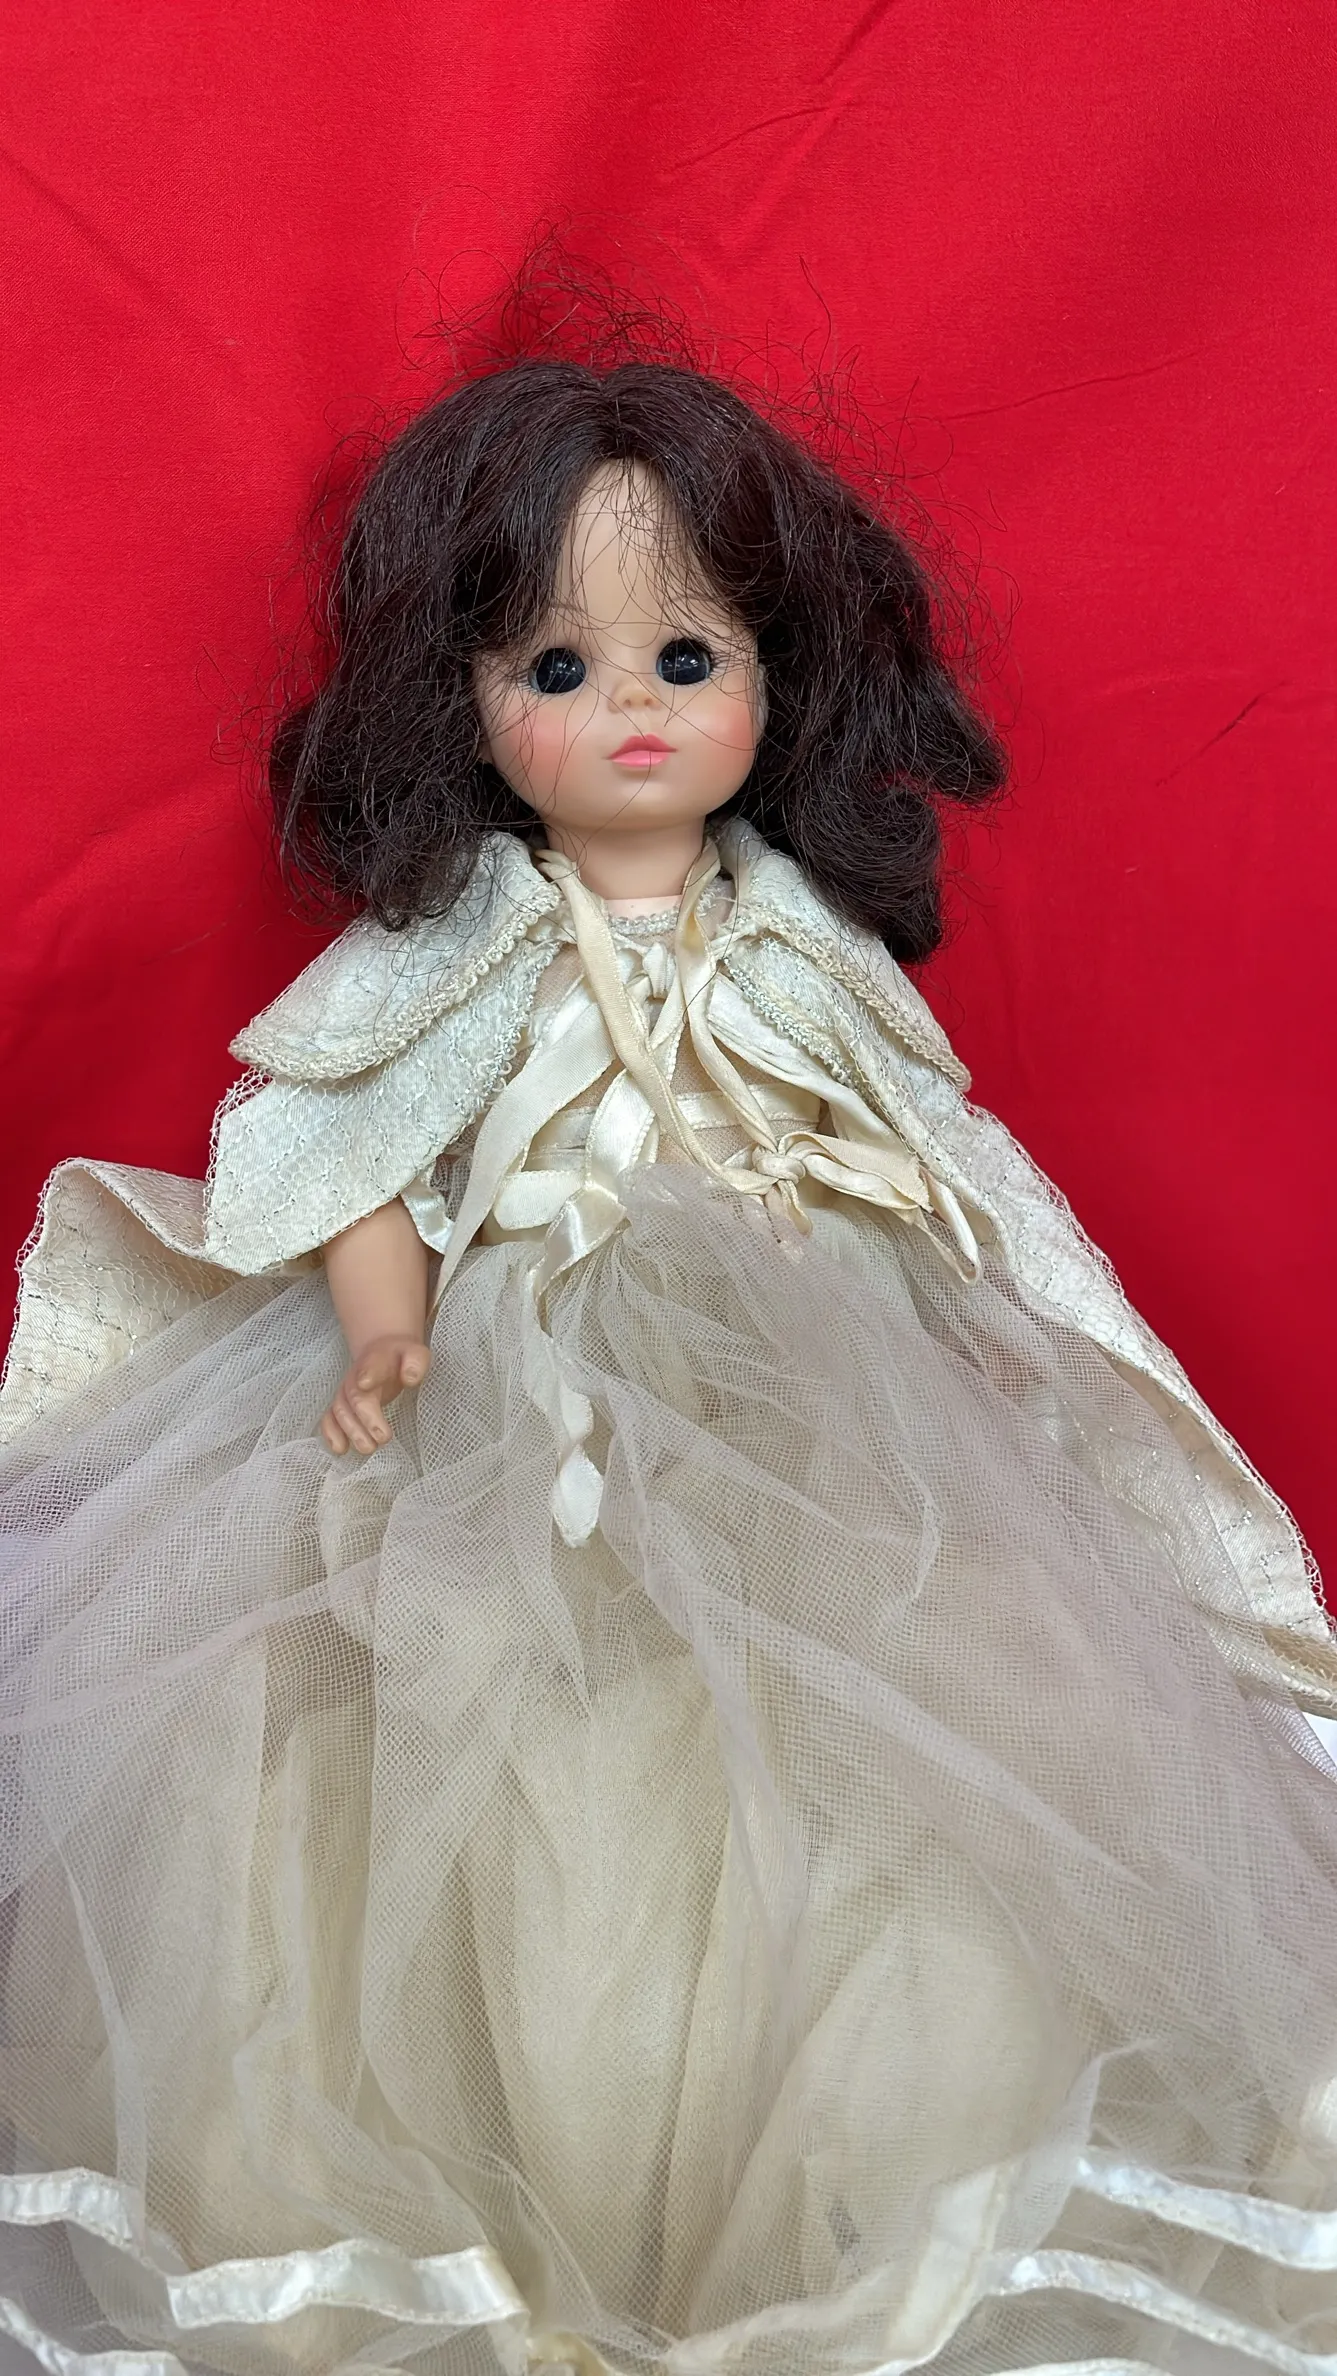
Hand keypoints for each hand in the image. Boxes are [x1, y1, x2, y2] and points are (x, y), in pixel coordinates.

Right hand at [320, 1335, 430, 1455]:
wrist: (382, 1351)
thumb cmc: (400, 1358)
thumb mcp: (416, 1354)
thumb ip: (415, 1363)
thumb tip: (410, 1378)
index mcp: (376, 1362)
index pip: (370, 1368)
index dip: (366, 1375)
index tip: (365, 1384)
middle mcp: (356, 1377)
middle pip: (356, 1398)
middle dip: (366, 1419)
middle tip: (383, 1438)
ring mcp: (345, 1391)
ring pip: (341, 1411)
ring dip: (351, 1432)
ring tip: (368, 1448)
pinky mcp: (341, 1404)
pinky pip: (329, 1418)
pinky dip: (331, 1433)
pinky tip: (340, 1449)